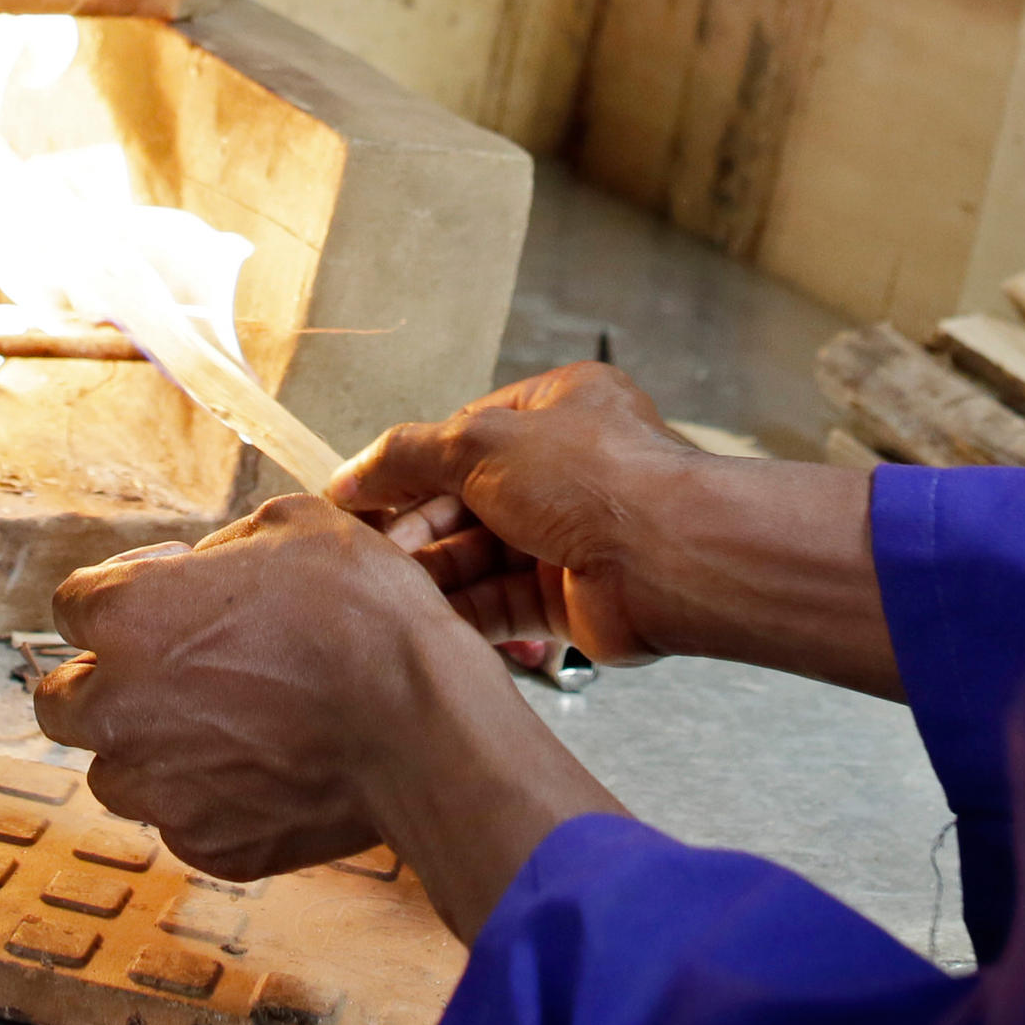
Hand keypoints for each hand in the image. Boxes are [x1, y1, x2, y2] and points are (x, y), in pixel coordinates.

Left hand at [34, 492, 622, 935]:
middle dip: (106, 685)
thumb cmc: (364, 616)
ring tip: (223, 728)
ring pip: (115, 773)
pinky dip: (210, 799)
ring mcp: (158, 787)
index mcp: (125, 618)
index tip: (164, 598)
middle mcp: (119, 708)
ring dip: (151, 750)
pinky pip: (181, 820)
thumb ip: (218, 549)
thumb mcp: (294, 526)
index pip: (71, 605)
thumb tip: (196, 571)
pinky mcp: (204, 843)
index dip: (120, 595)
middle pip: (63, 702)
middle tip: (171, 674)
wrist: (423, 726)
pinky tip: (265, 769)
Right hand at [332, 364, 902, 698]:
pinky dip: (462, 610)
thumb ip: (409, 456)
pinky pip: (501, 602)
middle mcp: (566, 469)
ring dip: (434, 571)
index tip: (356, 496)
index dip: (407, 466)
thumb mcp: (481, 443)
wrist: (671, 557)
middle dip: (417, 525)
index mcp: (558, 409)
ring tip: (388, 584)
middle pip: (466, 499)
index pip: (463, 435)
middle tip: (369, 548)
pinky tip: (424, 616)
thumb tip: (353, 473)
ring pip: (481, 554)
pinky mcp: (570, 596)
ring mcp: (570, 534)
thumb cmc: (601, 480)